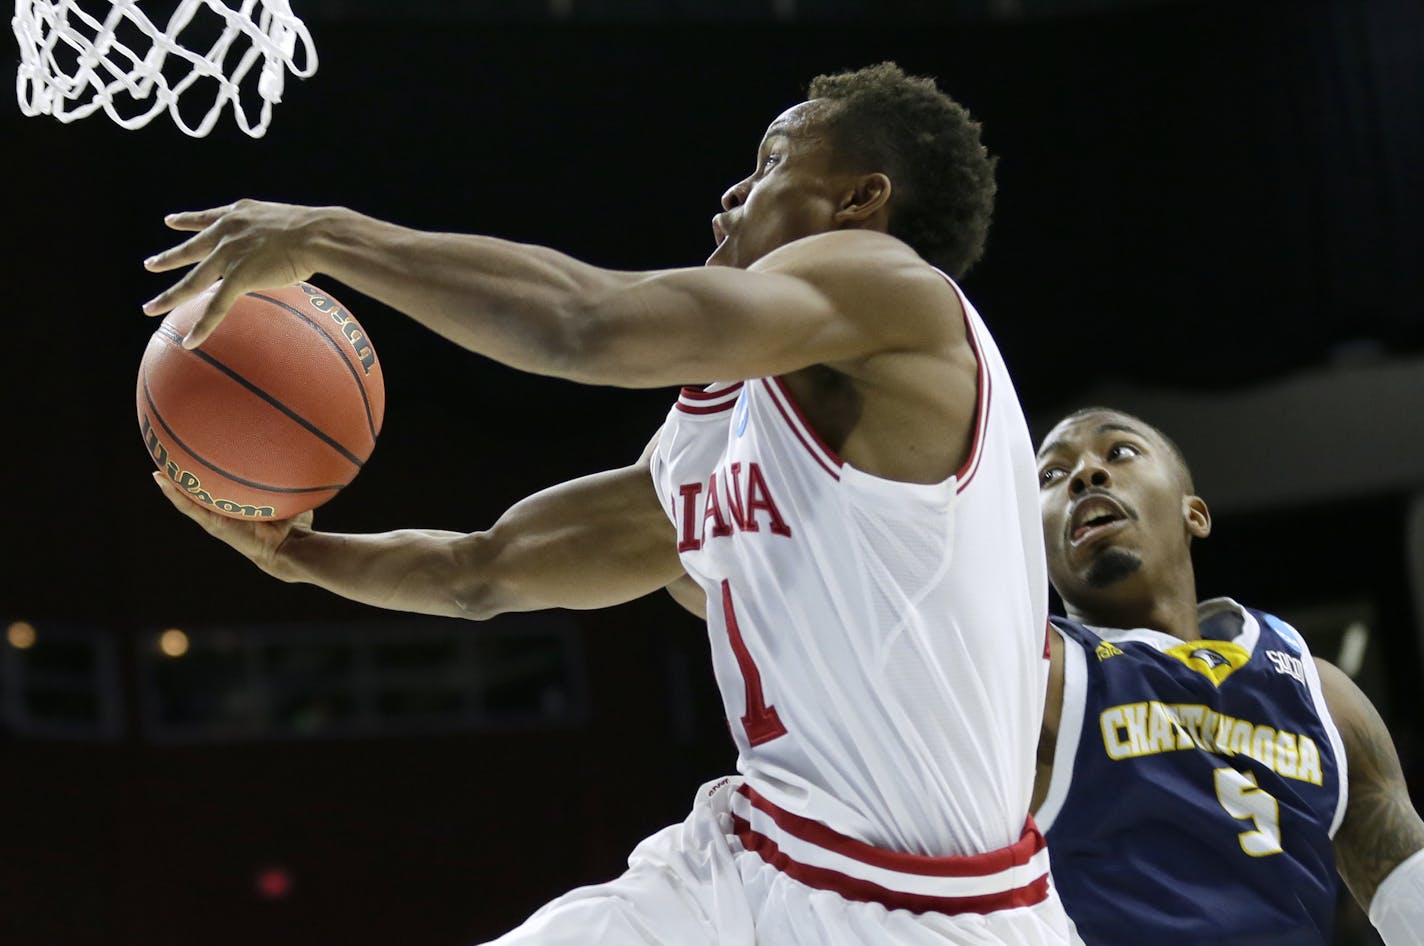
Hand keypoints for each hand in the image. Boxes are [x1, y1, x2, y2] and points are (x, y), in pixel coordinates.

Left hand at [142, 199, 331, 348]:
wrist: (316, 234)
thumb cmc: (316, 230)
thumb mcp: (287, 222)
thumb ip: (278, 234)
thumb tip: (294, 247)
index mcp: (238, 215)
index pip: (206, 219)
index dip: (187, 220)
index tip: (171, 221)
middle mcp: (226, 233)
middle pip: (190, 250)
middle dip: (168, 259)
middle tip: (150, 264)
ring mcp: (229, 255)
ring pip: (193, 282)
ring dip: (169, 297)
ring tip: (150, 308)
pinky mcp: (238, 277)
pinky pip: (216, 306)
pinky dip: (203, 326)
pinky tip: (190, 341)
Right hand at [152, 471, 313, 578]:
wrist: (289, 548)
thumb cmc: (294, 527)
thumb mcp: (289, 500)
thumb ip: (291, 484)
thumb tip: (303, 462)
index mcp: (241, 509)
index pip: (222, 492)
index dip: (212, 480)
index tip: (201, 462)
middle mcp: (226, 514)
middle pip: (202, 495)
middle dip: (188, 481)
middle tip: (172, 463)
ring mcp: (217, 520)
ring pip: (190, 500)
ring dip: (174, 486)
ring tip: (159, 470)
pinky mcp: (214, 524)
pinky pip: (190, 506)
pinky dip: (175, 493)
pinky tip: (160, 479)